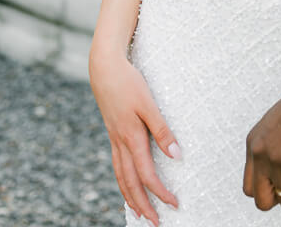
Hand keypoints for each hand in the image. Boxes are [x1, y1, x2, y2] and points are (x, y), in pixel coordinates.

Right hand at [89, 47, 180, 225]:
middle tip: (156, 223)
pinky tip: (128, 184)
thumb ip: (162, 129)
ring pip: (121, 177)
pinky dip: (122, 181)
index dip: (160, 192)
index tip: (174, 204)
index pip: (147, 175)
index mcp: (132, 137)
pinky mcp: (112, 133)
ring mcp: (114, 139)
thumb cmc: (129, 83)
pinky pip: (117, 165)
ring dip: (131, 198)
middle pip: (131, 183)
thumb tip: (176, 155)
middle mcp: (121, 143)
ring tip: (141, 214)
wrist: (104, 68)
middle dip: (143, 205)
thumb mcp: (148, 103)